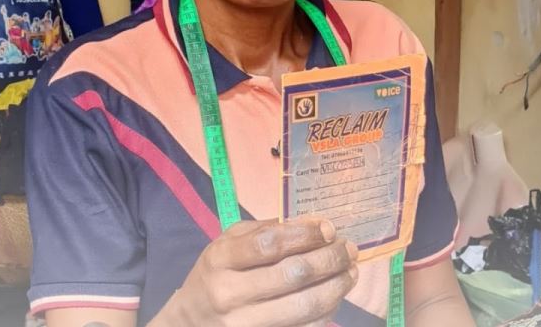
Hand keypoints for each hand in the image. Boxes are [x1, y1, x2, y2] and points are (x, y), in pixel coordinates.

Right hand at [162, 218, 358, 326]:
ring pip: (303, 306)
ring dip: (336, 286)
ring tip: (350, 271)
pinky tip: (335, 296)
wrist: (190, 322)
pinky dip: (326, 312)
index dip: (306, 234)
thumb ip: (266, 230)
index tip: (329, 228)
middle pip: (292, 275)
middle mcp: (229, 294)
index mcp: (220, 260)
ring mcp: (244, 324)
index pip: (270, 244)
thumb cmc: (216, 275)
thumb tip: (314, 223)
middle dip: (329, 259)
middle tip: (349, 249)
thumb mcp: (228, 243)